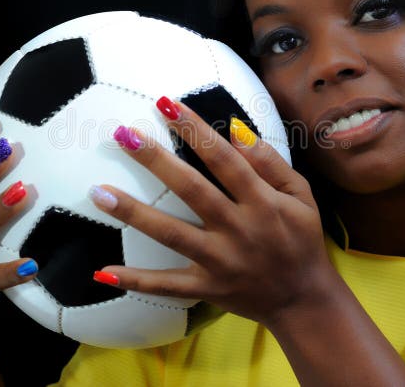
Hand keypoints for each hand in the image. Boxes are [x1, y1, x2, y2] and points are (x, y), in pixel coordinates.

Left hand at [89, 99, 335, 326]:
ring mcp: (220, 262)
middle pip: (192, 190)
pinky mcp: (207, 288)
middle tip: (123, 135)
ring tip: (99, 193)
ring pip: (172, 235)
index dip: (196, 130)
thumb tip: (235, 129)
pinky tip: (103, 271)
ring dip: (135, 214)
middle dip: (157, 161)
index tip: (168, 105)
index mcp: (262, 202)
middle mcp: (239, 229)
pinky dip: (136, 281)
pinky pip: (167, 285)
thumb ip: (270, 163)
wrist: (305, 299)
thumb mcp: (301, 196)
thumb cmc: (302, 238)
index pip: (225, 159)